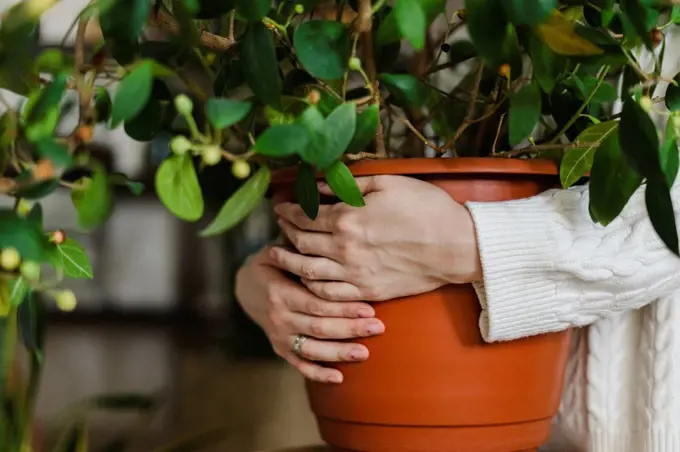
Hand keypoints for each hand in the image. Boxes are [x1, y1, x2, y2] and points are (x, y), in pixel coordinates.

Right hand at [235, 246, 385, 383]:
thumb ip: (302, 250)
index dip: (343, 308)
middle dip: (350, 329)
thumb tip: (326, 228)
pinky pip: (299, 365)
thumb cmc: (274, 262)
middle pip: (319, 327)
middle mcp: (279, 317)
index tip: (369, 307)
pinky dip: (318, 373)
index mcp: (280, 292)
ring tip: (365, 353)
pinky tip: (339, 378)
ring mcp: (279, 336)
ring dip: (339, 353)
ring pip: (312, 349)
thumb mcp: (281, 250)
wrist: (247, 287)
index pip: (316, 303)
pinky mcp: (281, 349)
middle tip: (378, 328)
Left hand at [272, 175, 481, 301]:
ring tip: (278, 254)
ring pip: (308, 270)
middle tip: (279, 224)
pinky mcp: (368, 290)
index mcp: (349, 218)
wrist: (457, 246)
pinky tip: (306, 278)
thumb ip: (350, 184)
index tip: (281, 207)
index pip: (305, 216)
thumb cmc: (427, 209)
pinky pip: (328, 293)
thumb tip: (321, 186)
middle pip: (301, 242)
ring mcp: (355, 273)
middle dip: (285, 231)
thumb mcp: (389, 183)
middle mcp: (345, 248)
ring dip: (289, 261)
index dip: (289, 211)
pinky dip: (311, 286)